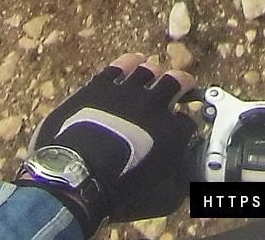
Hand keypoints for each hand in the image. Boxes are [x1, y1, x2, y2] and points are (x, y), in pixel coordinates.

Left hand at [28, 54, 196, 224]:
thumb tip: (184, 178)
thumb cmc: (119, 194)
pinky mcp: (99, 86)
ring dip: (155, 73)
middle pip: (176, 82)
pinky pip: (119, 67)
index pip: (188, 122)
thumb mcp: (160, 199)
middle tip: (181, 87)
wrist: (76, 177)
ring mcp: (125, 92)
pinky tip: (132, 63)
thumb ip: (178, 183)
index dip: (186, 127)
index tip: (181, 134)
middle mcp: (153, 105)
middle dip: (182, 85)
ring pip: (147, 70)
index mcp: (171, 132)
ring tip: (155, 73)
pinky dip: (128, 64)